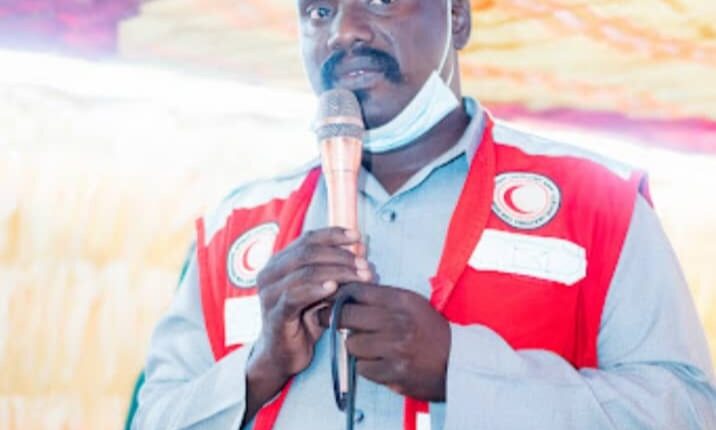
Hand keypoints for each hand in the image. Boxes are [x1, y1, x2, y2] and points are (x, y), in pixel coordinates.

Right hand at [243, 228, 371, 424]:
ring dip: (337, 272)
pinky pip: (294, 296)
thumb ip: (333, 272)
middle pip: (308, 252)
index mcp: (279, 262)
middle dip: (341, 257)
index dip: (333, 235)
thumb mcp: (320, 291)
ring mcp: (270, 294)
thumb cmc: (303, 320)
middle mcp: (270, 273)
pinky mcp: (274, 314)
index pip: (307, 239)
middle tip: (365, 266)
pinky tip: (334, 288)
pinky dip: (316, 289)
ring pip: (305, 272)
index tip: (357, 237)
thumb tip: (362, 253)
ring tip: (359, 277)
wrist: (283, 356)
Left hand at [321, 283, 451, 401]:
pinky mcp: (393, 372)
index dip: (339, 296)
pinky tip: (379, 363)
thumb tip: (346, 292)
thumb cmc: (431, 331)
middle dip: (336, 319)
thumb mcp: (411, 304)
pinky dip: (366, 367)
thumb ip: (382, 297)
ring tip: (368, 347)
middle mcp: (396, 321)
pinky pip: (362, 368)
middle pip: (346, 315)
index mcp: (400, 300)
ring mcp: (394, 347)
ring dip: (355, 347)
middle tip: (332, 321)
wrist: (458, 361)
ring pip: (351, 344)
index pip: (356, 290)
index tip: (331, 301)